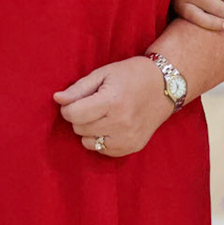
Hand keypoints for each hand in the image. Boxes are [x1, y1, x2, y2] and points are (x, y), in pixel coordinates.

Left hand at [54, 57, 175, 157]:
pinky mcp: (133, 147)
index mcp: (113, 101)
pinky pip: (102, 150)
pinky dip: (101, 139)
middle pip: (79, 129)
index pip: (74, 114)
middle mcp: (121, 123)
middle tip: (93, 105)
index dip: (68, 108)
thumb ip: (79, 88)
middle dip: (79, 117)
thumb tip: (57, 99)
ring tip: (103, 115)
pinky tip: (112, 125)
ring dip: (89, 130)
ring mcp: (128, 138)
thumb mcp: (104, 73)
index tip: (73, 101)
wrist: (166, 86)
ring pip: (88, 142)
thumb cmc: (132, 75)